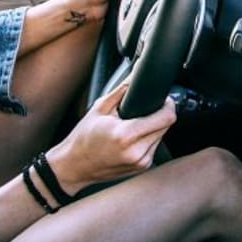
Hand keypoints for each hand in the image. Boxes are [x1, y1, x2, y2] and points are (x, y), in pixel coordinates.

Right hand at [44, 82, 175, 194]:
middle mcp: (137, 152)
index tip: (163, 100)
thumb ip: (122, 90)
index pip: (166, 117)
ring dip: (153, 128)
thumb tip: (136, 74)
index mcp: (126, 135)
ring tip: (133, 127)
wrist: (73, 166)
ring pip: (161, 136)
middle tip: (142, 112)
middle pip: (166, 126)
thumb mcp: (99, 109)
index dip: (168, 105)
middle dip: (159, 115)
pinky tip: (132, 139)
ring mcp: (141, 162)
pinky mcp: (142, 167)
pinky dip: (147, 140)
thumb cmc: (83, 139)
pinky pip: (154, 147)